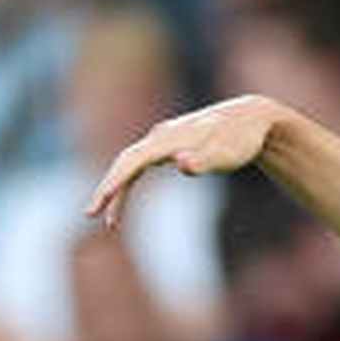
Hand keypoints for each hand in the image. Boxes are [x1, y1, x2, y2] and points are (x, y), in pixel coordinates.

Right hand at [85, 95, 280, 229]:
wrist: (250, 118)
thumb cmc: (239, 140)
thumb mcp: (226, 154)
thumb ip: (203, 161)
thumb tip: (178, 164)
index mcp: (168, 139)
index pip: (132, 162)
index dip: (114, 183)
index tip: (98, 206)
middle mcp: (160, 136)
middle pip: (125, 162)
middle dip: (107, 189)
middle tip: (89, 215)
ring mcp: (163, 139)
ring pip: (130, 165)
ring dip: (117, 190)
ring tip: (109, 221)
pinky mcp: (169, 145)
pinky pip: (140, 165)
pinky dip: (130, 183)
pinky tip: (125, 202)